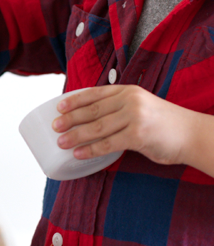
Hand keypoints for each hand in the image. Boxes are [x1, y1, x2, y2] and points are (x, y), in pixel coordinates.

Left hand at [52, 84, 202, 167]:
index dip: (75, 100)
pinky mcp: (138, 135)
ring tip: (61, 142)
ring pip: (97, 127)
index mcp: (128, 91)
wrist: (191, 134)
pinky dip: (91, 150)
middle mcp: (130, 100)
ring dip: (76, 136)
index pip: (95, 93)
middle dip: (71, 119)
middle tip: (55, 126)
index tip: (58, 106)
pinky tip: (79, 154)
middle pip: (92, 110)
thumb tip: (93, 121)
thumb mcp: (142, 106)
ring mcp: (134, 117)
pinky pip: (108, 144)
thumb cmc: (165, 124)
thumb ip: (121, 109)